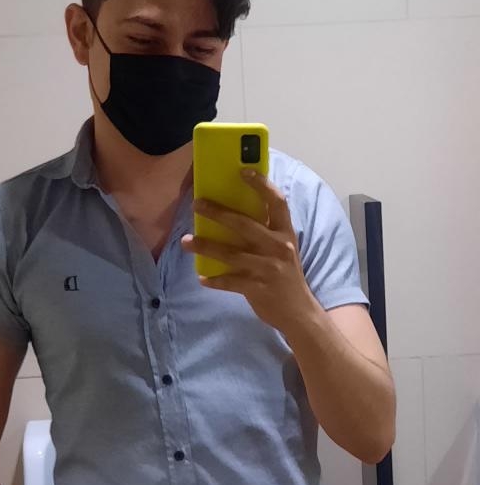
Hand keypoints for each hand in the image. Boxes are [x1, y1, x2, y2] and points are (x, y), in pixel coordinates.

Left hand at [182, 170, 313, 335]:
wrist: (299, 312)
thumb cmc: (285, 275)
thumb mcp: (283, 249)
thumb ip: (265, 232)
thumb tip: (233, 213)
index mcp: (285, 233)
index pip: (277, 202)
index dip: (261, 185)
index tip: (243, 171)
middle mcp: (278, 247)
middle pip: (244, 224)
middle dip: (218, 213)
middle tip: (197, 204)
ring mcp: (268, 268)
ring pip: (231, 253)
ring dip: (205, 246)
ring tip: (185, 241)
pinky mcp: (257, 288)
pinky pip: (230, 281)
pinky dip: (214, 279)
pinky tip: (202, 277)